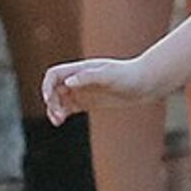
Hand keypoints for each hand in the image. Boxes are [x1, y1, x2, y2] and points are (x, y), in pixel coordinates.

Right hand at [40, 55, 159, 126]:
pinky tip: (60, 121)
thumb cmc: (127, 76)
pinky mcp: (88, 101)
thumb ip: (88, 77)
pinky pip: (68, 107)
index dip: (47, 86)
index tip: (48, 100)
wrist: (144, 83)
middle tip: (58, 115)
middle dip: (51, 101)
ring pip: (59, 99)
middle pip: (54, 89)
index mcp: (80, 69)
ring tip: (57, 121)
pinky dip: (61, 114)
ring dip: (54, 109)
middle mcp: (78, 79)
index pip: (54, 75)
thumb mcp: (108, 76)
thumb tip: (68, 82)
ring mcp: (82, 90)